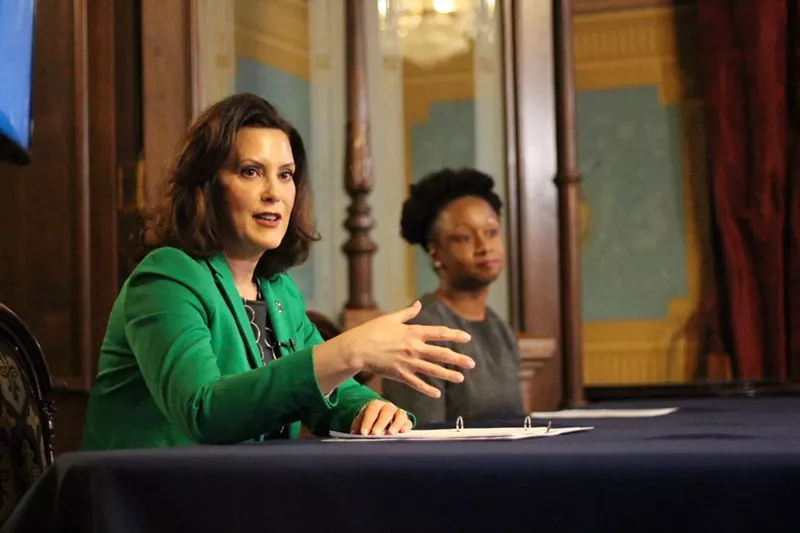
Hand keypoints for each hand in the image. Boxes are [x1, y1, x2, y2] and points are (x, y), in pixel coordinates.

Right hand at [334, 301, 474, 397]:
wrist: (356, 349)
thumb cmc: (372, 331)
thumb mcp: (390, 318)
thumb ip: (407, 313)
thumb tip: (419, 304)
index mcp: (413, 332)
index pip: (439, 333)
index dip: (455, 335)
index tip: (467, 338)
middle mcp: (414, 348)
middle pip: (441, 354)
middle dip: (458, 359)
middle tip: (471, 363)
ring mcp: (408, 363)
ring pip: (433, 370)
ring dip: (448, 375)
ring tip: (461, 378)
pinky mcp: (400, 375)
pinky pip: (417, 383)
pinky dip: (427, 389)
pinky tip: (437, 393)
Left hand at [351, 400, 411, 434]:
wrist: (378, 421)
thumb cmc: (368, 423)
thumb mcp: (360, 423)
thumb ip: (357, 428)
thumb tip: (354, 436)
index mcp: (375, 405)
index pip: (372, 410)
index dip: (368, 421)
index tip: (364, 432)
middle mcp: (388, 406)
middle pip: (386, 411)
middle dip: (380, 423)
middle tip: (375, 434)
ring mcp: (398, 413)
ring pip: (400, 415)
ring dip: (395, 424)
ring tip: (390, 433)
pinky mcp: (406, 421)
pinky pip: (408, 422)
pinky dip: (406, 426)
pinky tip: (402, 432)